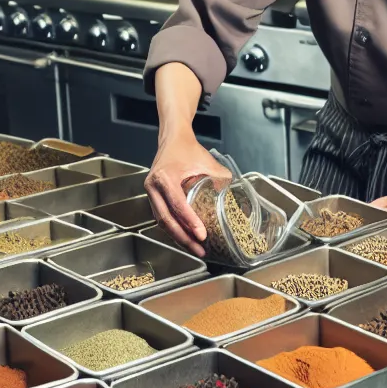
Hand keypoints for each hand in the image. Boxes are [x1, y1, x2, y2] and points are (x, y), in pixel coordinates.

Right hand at [145, 133, 230, 256]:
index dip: (189, 221)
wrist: (172, 138)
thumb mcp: (206, 161)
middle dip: (183, 238)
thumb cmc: (186, 147)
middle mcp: (153, 186)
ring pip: (162, 221)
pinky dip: (173, 229)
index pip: (177, 204)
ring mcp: (151, 192)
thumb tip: (235, 196)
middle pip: (166, 219)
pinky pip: (162, 216)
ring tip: (195, 248)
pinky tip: (186, 237)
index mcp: (165, 177)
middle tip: (199, 249)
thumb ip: (221, 178)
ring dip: (178, 237)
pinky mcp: (153, 196)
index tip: (202, 235)